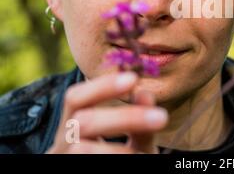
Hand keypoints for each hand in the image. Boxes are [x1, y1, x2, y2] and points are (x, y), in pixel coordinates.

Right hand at [46, 72, 167, 153]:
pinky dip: (117, 157)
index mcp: (73, 128)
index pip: (76, 98)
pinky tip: (135, 158)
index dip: (102, 87)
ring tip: (147, 147)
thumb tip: (145, 93)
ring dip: (118, 148)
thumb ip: (140, 123)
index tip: (133, 79)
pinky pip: (92, 164)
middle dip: (123, 118)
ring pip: (81, 150)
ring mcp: (63, 161)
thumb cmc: (123, 160)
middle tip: (162, 117)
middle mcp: (61, 146)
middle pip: (82, 122)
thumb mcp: (136, 143)